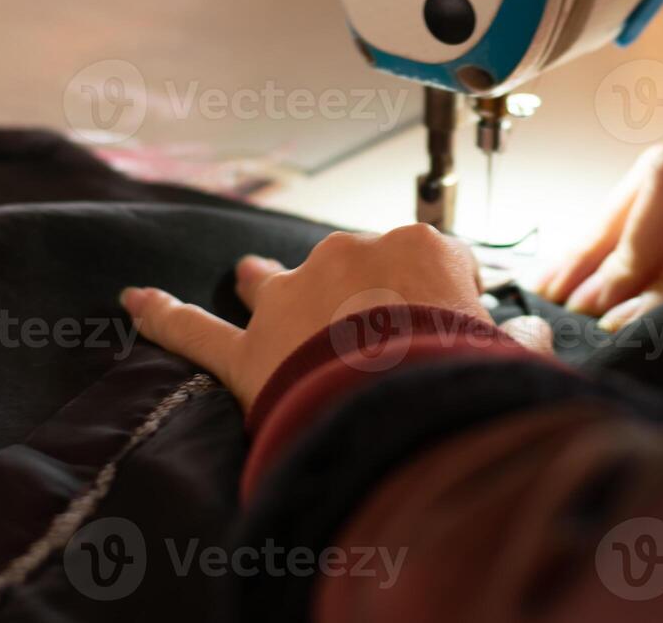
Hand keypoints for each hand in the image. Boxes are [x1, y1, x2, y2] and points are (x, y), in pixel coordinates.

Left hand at [121, 225, 546, 409]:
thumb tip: (530, 334)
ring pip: (271, 280)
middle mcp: (349, 257)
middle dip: (361, 294)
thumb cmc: (463, 378)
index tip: (454, 327)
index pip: (435, 262)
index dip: (445, 299)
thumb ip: (519, 337)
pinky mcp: (248, 349)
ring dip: (267, 282)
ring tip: (253, 278)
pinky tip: (132, 300)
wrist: (402, 413)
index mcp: (417, 249)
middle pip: (352, 267)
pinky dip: (163, 315)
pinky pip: (194, 328)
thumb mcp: (510, 355)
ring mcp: (292, 299)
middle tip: (380, 336)